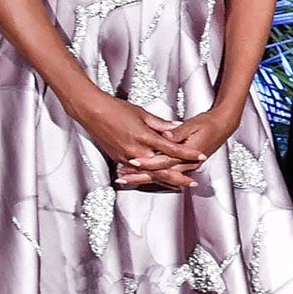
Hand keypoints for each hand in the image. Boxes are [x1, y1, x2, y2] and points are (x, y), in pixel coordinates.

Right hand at [69, 89, 203, 189]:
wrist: (92, 112)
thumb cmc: (116, 109)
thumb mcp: (142, 113)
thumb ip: (161, 124)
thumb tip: (176, 127)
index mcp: (144, 137)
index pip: (172, 149)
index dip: (187, 153)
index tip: (200, 156)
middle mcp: (136, 150)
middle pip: (161, 168)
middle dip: (178, 176)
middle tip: (192, 182)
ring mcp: (126, 157)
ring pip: (149, 172)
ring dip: (164, 179)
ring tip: (178, 184)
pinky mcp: (118, 158)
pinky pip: (137, 170)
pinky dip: (148, 175)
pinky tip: (156, 179)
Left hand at [117, 104, 240, 189]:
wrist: (223, 126)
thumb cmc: (209, 124)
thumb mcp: (193, 125)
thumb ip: (177, 132)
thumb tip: (165, 135)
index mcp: (188, 154)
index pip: (164, 161)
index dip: (147, 161)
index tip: (132, 161)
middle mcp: (187, 164)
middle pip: (159, 174)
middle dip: (139, 176)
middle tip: (122, 178)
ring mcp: (186, 166)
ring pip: (161, 176)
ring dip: (142, 177)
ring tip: (124, 177)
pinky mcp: (185, 165)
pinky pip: (166, 174)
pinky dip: (151, 175)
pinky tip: (139, 174)